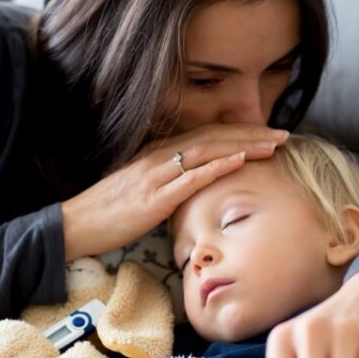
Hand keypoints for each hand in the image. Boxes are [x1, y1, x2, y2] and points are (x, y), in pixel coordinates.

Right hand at [62, 124, 288, 260]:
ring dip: (243, 145)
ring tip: (272, 144)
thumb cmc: (108, 213)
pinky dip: (218, 167)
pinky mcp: (154, 197)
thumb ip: (166, 184)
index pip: (205, 136)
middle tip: (283, 134)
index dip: (238, 132)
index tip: (266, 133)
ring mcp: (156, 175)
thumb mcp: (141, 192)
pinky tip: (240, 161)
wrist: (76, 225)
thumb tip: (192, 188)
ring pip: (207, 152)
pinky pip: (190, 178)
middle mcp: (158, 157)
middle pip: (212, 137)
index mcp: (157, 154)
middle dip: (250, 134)